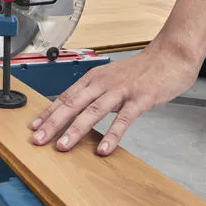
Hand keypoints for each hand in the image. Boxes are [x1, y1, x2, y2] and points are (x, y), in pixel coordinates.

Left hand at [29, 43, 198, 154]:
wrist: (170, 55)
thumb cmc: (141, 70)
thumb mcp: (112, 78)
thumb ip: (96, 92)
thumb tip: (78, 110)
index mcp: (94, 78)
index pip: (65, 96)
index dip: (49, 112)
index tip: (34, 127)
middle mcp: (102, 83)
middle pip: (72, 104)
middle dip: (53, 123)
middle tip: (39, 140)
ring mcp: (120, 91)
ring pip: (92, 111)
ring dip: (75, 130)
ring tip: (62, 146)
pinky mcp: (139, 99)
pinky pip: (123, 120)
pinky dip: (112, 135)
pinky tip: (103, 150)